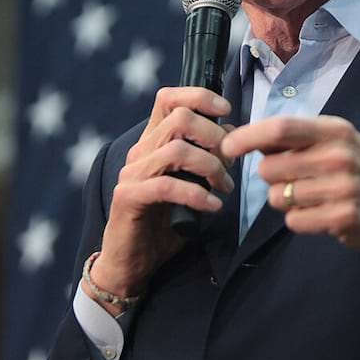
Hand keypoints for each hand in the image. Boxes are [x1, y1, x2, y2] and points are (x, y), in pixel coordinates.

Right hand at [90, 87, 234, 315]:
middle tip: (232, 163)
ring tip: (226, 189)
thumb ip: (207, 160)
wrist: (133, 263)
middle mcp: (140, 152)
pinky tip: (213, 207)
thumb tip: (231, 135)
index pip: (168, 98)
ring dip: (211, 168)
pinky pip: (167, 186)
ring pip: (177, 151)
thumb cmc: (165, 224)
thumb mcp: (193, 186)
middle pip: (180, 119)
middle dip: (215, 137)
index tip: (226, 110)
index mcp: (153, 143)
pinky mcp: (128, 197)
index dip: (199, 96)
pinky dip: (197, 194)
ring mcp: (132, 174)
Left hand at [221, 115, 359, 257]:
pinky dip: (299, 221)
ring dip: (286, 202)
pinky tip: (320, 215)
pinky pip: (294, 220)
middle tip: (295, 182)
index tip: (227, 147)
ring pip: (278, 196)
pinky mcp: (343, 216)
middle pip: (270, 167)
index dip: (247, 137)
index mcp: (334, 130)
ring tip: (312, 199)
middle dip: (272, 179)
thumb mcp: (335, 144)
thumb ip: (295, 141)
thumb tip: (244, 137)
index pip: (280, 128)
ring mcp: (343, 186)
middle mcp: (339, 154)